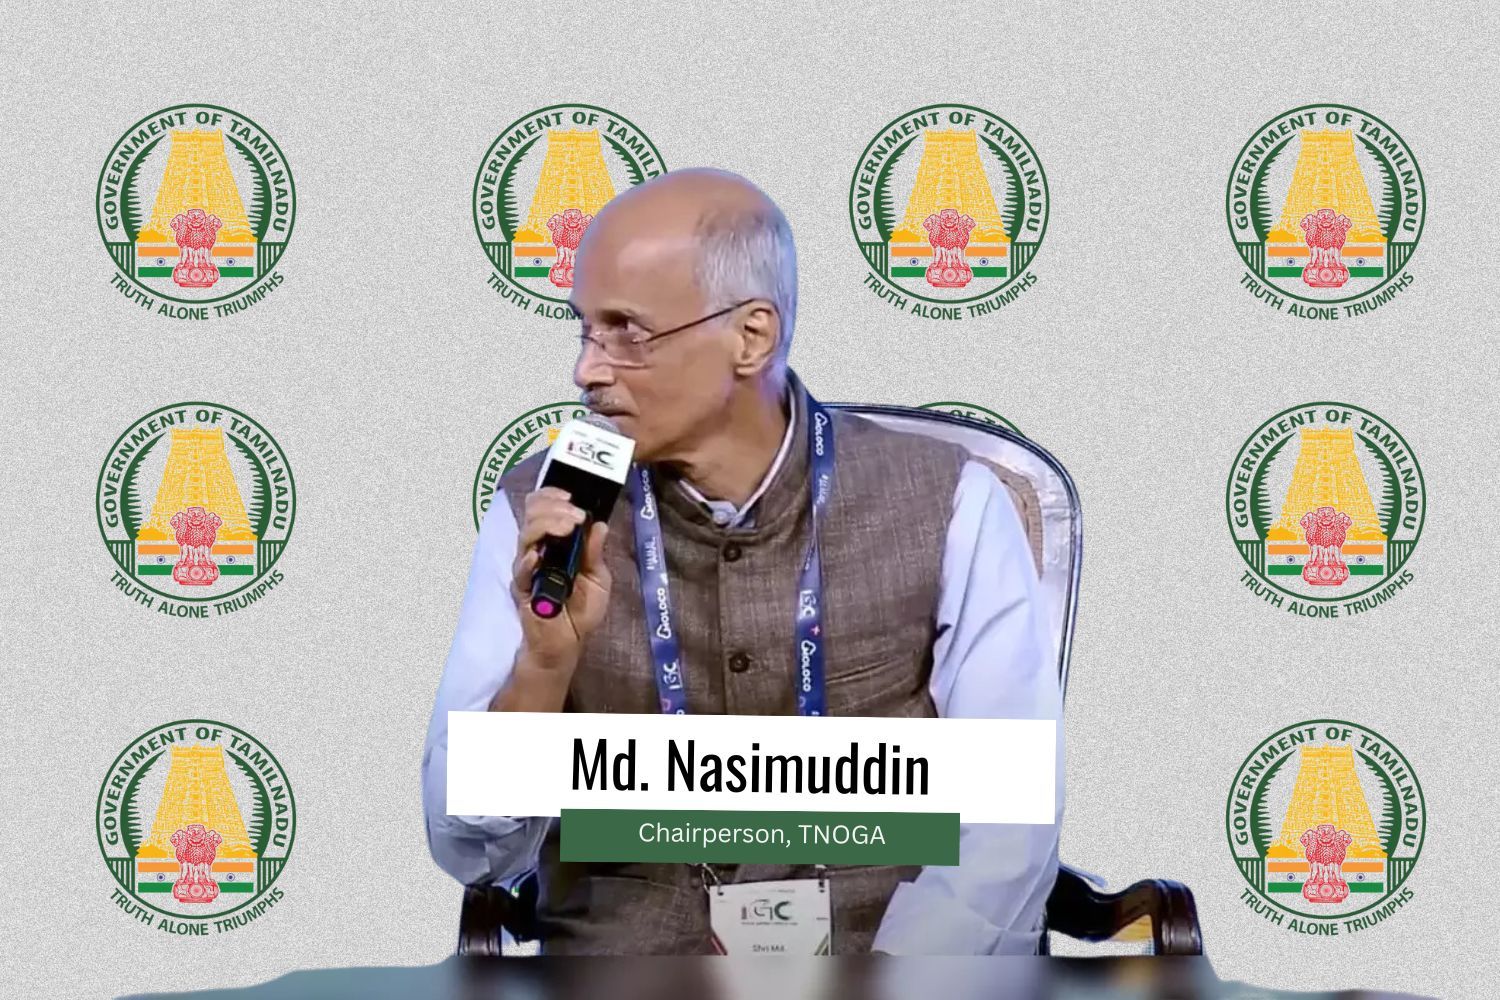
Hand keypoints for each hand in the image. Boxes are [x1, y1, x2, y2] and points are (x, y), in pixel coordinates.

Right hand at [509, 487, 612, 667]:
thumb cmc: (581, 610)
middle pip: (532, 516)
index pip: (544, 509)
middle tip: (574, 515)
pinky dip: (528, 561)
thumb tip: (600, 525)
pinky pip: (521, 571)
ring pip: (526, 537)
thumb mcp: (598, 578)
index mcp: (555, 542)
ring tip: (567, 527)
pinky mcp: (523, 589)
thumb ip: (595, 553)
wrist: (568, 642)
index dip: (552, 496)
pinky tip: (538, 556)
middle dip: (553, 508)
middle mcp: (539, 550)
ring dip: (546, 525)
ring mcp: (528, 568)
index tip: (570, 495)